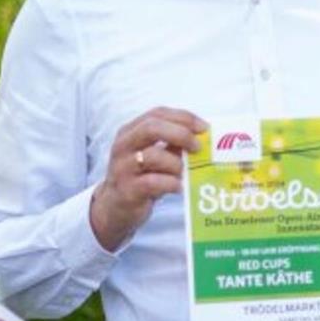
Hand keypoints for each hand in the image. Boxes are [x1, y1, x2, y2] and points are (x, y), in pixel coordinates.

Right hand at [90, 107, 205, 250]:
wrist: (115, 207)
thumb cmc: (142, 176)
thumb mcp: (156, 156)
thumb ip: (174, 144)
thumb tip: (203, 137)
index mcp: (131, 131)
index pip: (157, 114)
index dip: (183, 118)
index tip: (204, 127)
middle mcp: (123, 145)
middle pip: (152, 128)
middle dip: (181, 134)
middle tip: (197, 147)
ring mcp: (123, 168)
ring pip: (153, 156)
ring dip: (176, 164)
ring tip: (184, 173)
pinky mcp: (127, 190)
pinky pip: (152, 182)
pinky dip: (171, 183)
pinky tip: (179, 187)